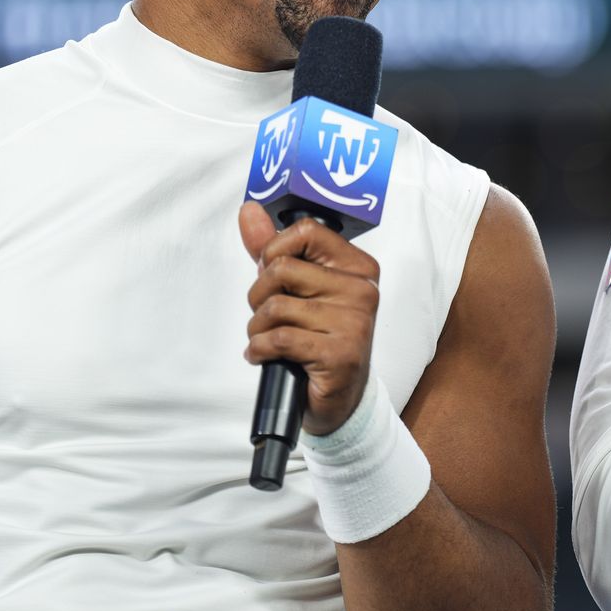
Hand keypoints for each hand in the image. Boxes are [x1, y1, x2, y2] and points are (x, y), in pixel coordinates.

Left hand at [238, 202, 382, 435]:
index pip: (306, 231)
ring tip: (266, 341)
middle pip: (282, 268)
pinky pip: (278, 338)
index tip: (271, 275)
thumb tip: (249, 211)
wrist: (341, 399)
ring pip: (276, 306)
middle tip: (266, 316)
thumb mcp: (298, 289)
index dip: (273, 251)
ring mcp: (354, 322)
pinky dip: (259, 349)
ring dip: (257, 329)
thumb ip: (274, 249)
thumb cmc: (318, 338)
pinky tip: (264, 356)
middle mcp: (362, 290)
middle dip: (258, 296)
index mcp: (357, 266)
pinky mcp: (340, 354)